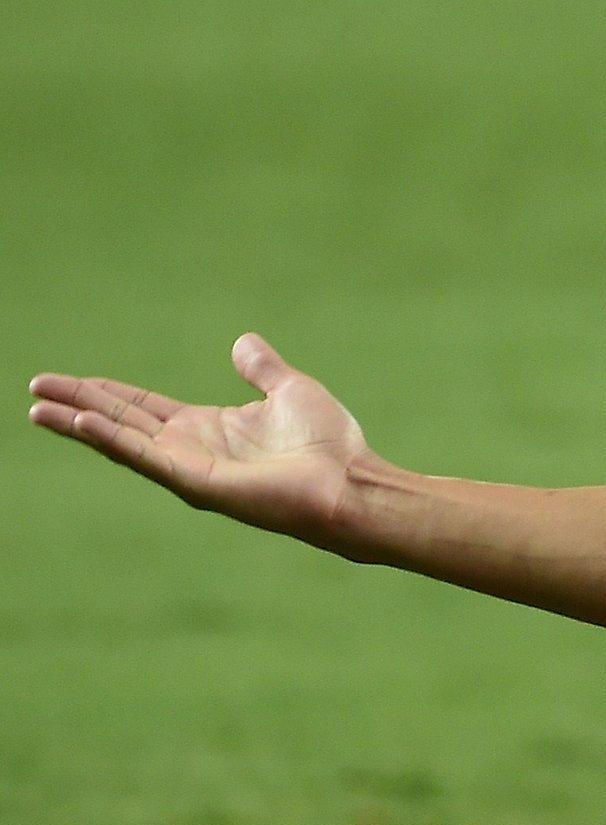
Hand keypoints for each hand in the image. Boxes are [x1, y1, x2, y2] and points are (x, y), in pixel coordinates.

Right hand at [29, 335, 372, 547]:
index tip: (68, 380)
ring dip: (80, 422)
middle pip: (121, 420)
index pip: (142, 407)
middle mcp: (191, 448)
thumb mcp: (290, 391)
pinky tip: (82, 422)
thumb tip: (242, 341)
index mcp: (208, 427)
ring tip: (38, 406)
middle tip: (36, 386)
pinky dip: (113, 439)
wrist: (351, 482)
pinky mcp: (197, 483)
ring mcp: (190, 467)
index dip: (105, 392)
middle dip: (79, 403)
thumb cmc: (329, 444)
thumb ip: (261, 369)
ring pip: (122, 440)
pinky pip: (147, 456)